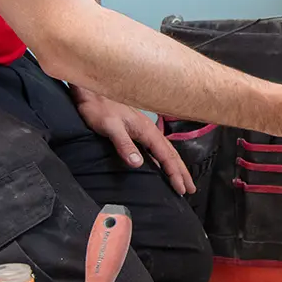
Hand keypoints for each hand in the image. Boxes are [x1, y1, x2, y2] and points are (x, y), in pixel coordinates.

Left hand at [70, 86, 195, 195]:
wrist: (90, 93)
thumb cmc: (98, 107)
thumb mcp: (110, 127)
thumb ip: (124, 144)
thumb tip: (138, 163)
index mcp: (146, 130)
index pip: (166, 156)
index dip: (175, 174)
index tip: (182, 189)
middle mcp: (148, 130)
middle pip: (171, 154)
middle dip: (182, 172)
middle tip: (191, 189)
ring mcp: (143, 130)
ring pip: (165, 151)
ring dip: (175, 166)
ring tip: (182, 180)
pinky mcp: (136, 131)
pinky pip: (155, 148)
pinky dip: (162, 159)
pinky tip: (160, 166)